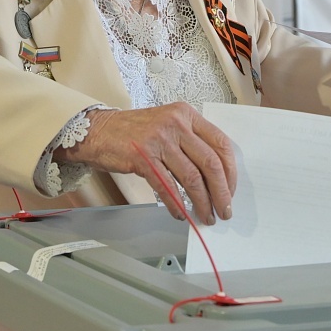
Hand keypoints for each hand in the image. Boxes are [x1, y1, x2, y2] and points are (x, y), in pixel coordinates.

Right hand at [54, 103, 235, 224]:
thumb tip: (216, 176)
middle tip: (224, 210)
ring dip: (202, 202)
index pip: (221, 143)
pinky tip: (180, 214)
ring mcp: (159, 140)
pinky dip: (177, 204)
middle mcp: (176, 124)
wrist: (99, 130)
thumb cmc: (135, 130)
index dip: (231, 171)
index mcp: (187, 114)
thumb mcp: (169, 124)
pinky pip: (167, 187)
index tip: (231, 190)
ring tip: (205, 216)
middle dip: (221, 192)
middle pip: (210, 163)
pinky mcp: (143, 158)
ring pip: (192, 178)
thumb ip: (192, 141)